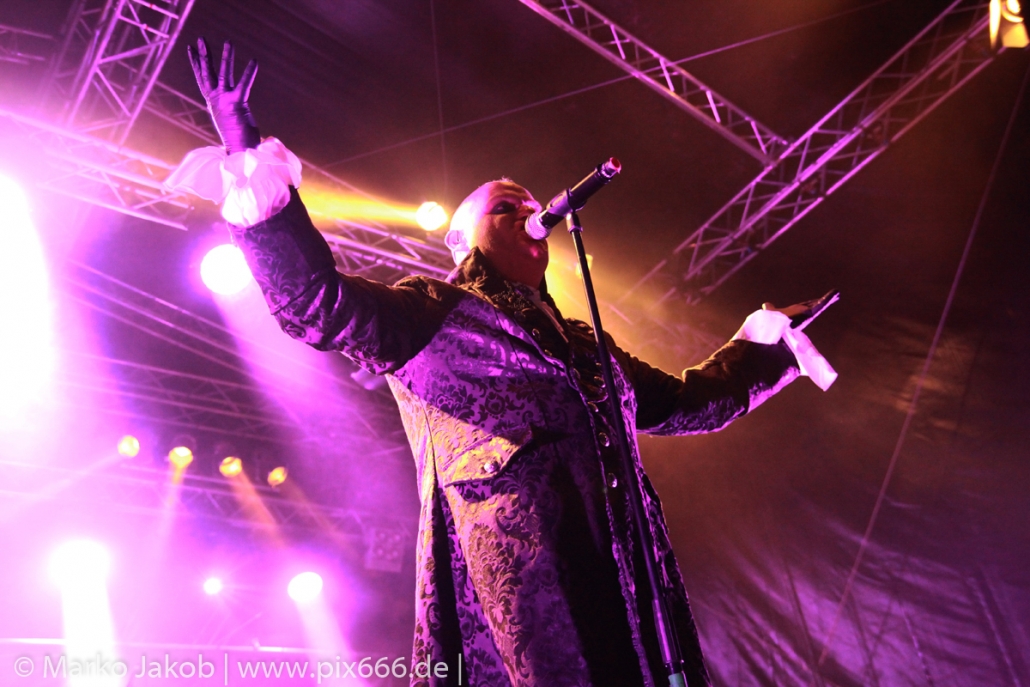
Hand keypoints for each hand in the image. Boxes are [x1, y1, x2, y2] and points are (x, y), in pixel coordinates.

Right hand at [187, 38, 259, 153]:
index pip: (202, 79)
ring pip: (223, 74)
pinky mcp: (236, 103)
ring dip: (226, 57)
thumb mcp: (230, 122)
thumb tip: (231, 114)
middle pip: (206, 73)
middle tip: (199, 38)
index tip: (190, 49)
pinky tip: (254, 61)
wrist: (239, 153)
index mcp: (213, 103)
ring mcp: (224, 101)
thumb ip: (228, 113)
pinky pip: (243, 84)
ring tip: (228, 41)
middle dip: (203, 55)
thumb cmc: (238, 141)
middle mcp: (215, 100)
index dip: (196, 63)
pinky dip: (249, 72)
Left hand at [764, 290, 838, 329]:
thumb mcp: (772, 312)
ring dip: (829, 299)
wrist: (775, 328)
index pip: (806, 306)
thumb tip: (766, 305)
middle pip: (816, 305)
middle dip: (824, 301)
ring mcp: (808, 313)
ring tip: (837, 293)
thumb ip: (771, 309)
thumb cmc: (774, 322)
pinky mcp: (811, 312)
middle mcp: (804, 313)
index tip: (818, 300)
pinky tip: (835, 293)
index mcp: (796, 313)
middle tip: (834, 296)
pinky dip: (828, 298)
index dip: (813, 303)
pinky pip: (821, 303)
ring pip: (820, 304)